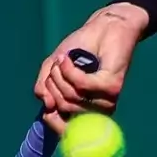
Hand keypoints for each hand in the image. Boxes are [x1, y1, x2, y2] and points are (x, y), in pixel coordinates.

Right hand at [32, 3, 147, 133]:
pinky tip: (67, 58)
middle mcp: (98, 108)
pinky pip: (82, 85)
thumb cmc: (80, 47)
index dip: (53, 122)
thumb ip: (44, 87)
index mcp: (85, 108)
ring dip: (60, 75)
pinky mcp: (112, 86)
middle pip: (64, 108)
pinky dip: (70, 70)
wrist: (104, 25)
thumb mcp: (53, 68)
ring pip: (71, 97)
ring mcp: (106, 99)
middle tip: (55, 67)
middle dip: (52, 85)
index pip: (68, 130)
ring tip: (63, 60)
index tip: (46, 106)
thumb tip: (46, 107)